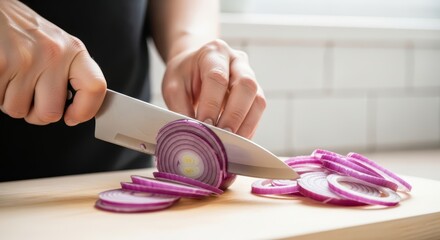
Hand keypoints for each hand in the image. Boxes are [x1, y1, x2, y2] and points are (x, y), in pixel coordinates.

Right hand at [0, 0, 105, 125]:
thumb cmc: (24, 30)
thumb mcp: (57, 46)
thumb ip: (69, 73)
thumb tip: (76, 107)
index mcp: (73, 50)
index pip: (95, 88)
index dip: (86, 111)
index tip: (73, 117)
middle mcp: (53, 55)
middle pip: (51, 113)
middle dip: (37, 114)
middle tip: (32, 99)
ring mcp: (25, 61)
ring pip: (19, 111)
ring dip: (12, 102)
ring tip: (12, 79)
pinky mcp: (1, 66)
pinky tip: (2, 76)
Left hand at [161, 39, 265, 138]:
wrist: (194, 67)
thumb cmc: (184, 75)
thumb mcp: (173, 87)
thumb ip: (180, 108)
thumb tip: (192, 135)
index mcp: (213, 53)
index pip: (217, 77)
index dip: (212, 104)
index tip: (204, 125)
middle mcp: (237, 61)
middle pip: (246, 85)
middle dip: (234, 115)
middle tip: (222, 135)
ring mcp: (250, 77)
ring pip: (258, 100)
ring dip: (245, 125)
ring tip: (230, 142)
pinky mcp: (255, 94)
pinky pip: (257, 112)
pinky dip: (248, 129)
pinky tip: (236, 140)